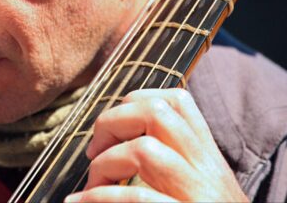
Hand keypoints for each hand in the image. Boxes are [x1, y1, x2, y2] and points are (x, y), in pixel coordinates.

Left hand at [64, 88, 248, 201]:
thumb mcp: (200, 189)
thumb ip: (172, 162)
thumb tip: (113, 144)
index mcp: (207, 159)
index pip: (177, 101)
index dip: (135, 102)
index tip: (113, 129)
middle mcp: (207, 171)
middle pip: (156, 112)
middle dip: (112, 123)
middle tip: (94, 152)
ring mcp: (199, 195)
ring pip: (145, 149)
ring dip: (105, 163)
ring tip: (94, 185)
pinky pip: (138, 198)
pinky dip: (101, 197)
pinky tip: (85, 202)